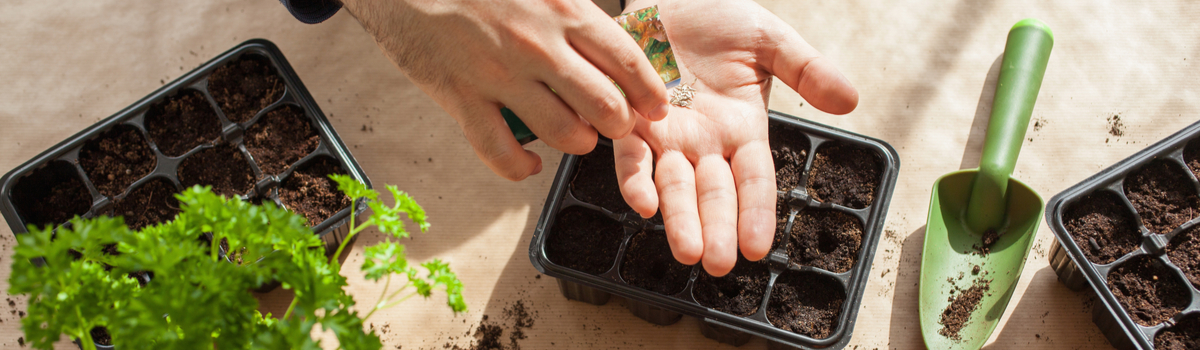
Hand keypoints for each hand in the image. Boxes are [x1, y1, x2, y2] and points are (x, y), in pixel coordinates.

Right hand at [341, 0, 670, 179]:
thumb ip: (575, 11)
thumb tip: (611, 37)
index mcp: (563, 9)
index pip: (627, 62)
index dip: (649, 93)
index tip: (656, 108)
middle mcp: (537, 46)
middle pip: (604, 106)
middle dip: (619, 125)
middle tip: (615, 125)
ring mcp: (498, 75)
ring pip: (562, 133)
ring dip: (577, 142)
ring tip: (576, 136)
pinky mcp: (461, 98)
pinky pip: (500, 153)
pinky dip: (521, 168)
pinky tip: (530, 163)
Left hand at [617, 0, 857, 275]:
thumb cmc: (720, 16)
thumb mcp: (770, 40)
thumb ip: (807, 69)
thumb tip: (850, 100)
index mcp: (742, 129)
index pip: (753, 180)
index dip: (755, 212)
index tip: (757, 247)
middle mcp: (704, 141)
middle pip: (713, 193)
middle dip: (715, 229)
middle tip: (717, 264)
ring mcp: (666, 135)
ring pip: (673, 184)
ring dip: (678, 218)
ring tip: (686, 250)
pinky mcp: (630, 119)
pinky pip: (630, 155)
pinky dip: (634, 178)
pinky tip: (642, 202)